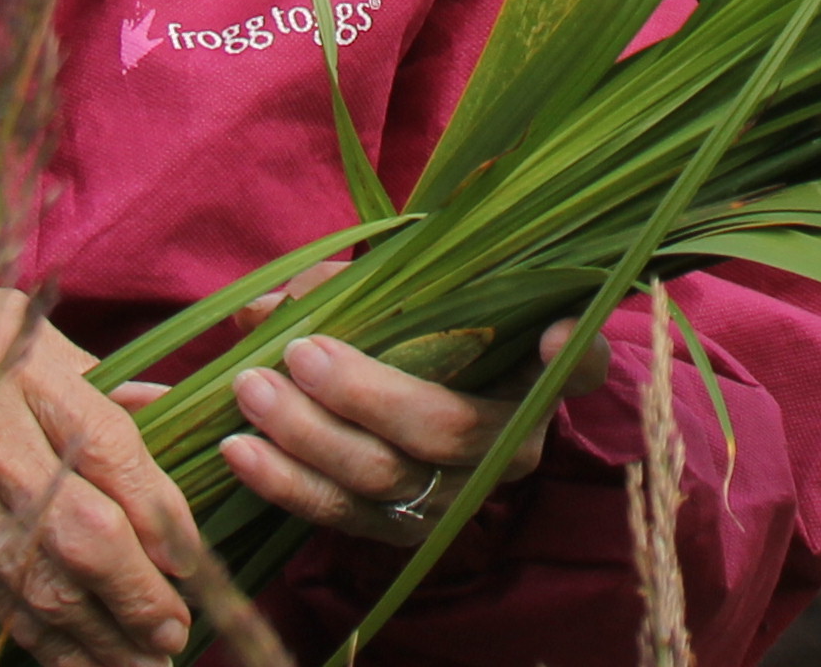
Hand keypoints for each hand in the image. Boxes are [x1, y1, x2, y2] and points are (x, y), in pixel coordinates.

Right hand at [0, 293, 216, 666]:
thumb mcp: (4, 325)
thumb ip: (89, 373)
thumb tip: (164, 409)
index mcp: (27, 378)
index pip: (118, 454)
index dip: (165, 513)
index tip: (191, 553)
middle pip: (91, 538)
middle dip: (143, 592)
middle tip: (177, 625)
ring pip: (49, 590)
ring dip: (105, 635)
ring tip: (148, 658)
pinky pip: (2, 610)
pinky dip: (47, 646)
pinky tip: (83, 662)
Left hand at [196, 325, 568, 547]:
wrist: (426, 395)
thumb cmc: (431, 325)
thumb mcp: (415, 293)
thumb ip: (357, 288)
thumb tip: (270, 303)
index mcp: (539, 377)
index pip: (579, 366)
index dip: (573, 353)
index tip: (555, 332)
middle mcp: (515, 445)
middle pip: (443, 429)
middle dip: (362, 394)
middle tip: (297, 355)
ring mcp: (462, 497)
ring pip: (387, 480)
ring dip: (308, 440)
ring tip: (249, 394)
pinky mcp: (412, 532)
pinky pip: (348, 518)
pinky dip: (289, 486)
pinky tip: (241, 454)